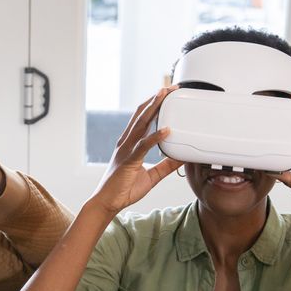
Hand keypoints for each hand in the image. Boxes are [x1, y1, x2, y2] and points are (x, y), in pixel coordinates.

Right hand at [89, 87, 182, 217]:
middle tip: (170, 87)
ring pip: (141, 124)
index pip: (143, 118)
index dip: (154, 104)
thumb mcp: (152, 176)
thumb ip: (166, 166)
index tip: (167, 94)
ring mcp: (126, 150)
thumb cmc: (124, 189)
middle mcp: (127, 142)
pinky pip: (143, 146)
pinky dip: (155, 137)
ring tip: (164, 96)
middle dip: (156, 99)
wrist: (107, 203)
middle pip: (142, 114)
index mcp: (131, 143)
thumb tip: (182, 158)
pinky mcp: (128, 161)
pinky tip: (167, 130)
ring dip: (153, 108)